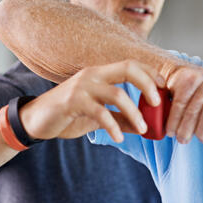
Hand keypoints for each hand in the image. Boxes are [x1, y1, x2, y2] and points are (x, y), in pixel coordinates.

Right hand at [19, 60, 164, 142]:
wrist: (37, 121)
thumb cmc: (71, 115)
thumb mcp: (101, 116)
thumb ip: (123, 118)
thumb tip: (148, 128)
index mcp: (102, 73)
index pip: (132, 64)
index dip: (151, 73)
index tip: (165, 88)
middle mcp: (93, 74)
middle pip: (128, 69)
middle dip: (148, 85)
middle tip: (159, 104)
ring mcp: (83, 86)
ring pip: (118, 94)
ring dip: (135, 113)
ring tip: (144, 129)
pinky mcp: (73, 102)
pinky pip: (100, 113)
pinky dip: (113, 126)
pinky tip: (120, 137)